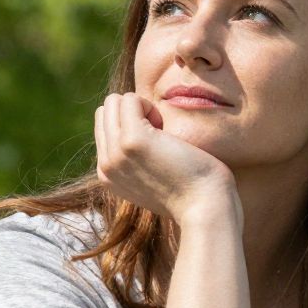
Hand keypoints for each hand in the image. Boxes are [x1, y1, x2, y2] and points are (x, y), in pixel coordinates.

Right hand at [93, 91, 235, 225]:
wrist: (204, 208)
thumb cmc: (189, 192)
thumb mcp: (151, 181)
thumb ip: (135, 162)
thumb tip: (136, 136)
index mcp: (107, 175)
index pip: (104, 129)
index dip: (131, 126)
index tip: (156, 145)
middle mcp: (106, 165)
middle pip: (105, 112)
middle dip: (132, 113)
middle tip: (160, 135)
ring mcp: (116, 153)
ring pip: (113, 102)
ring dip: (140, 107)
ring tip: (161, 131)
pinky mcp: (132, 140)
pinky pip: (129, 99)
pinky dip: (149, 105)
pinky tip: (165, 127)